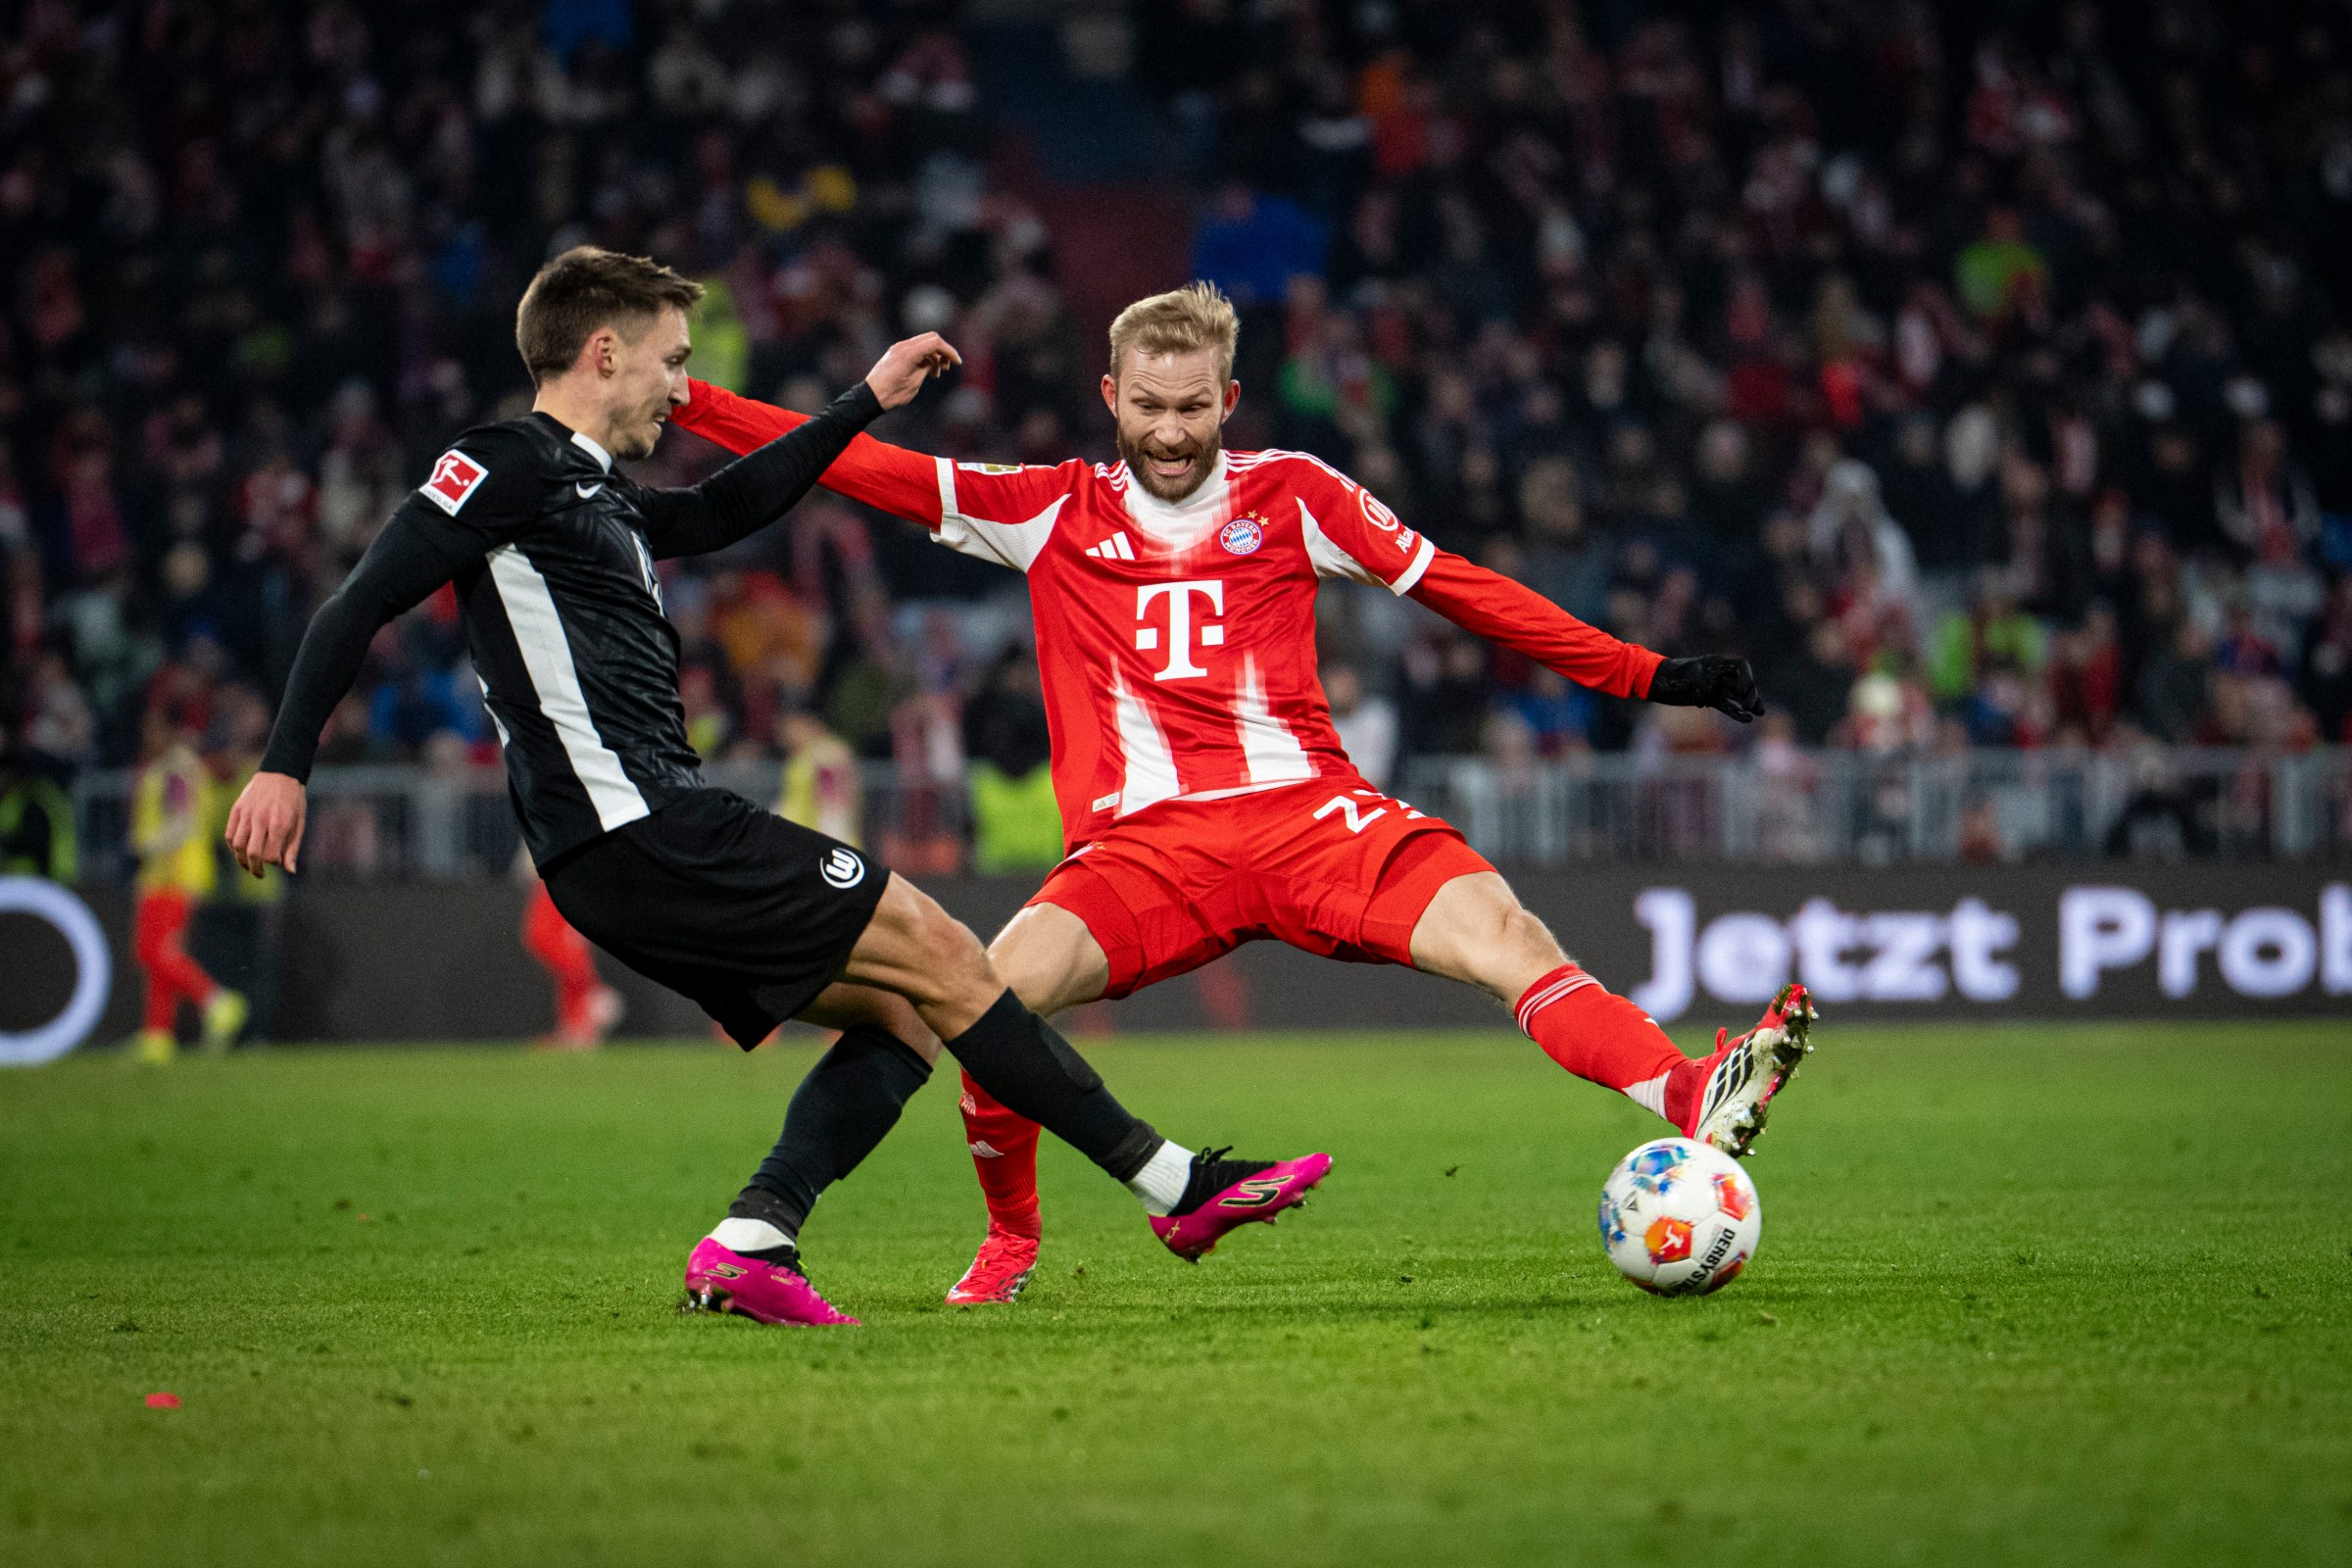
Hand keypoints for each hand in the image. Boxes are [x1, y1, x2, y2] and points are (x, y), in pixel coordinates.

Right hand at [224, 770, 308, 875]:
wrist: (281, 773)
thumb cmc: (293, 801)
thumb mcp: (300, 823)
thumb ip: (293, 848)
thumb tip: (290, 871)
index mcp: (279, 824)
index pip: (270, 856)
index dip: (273, 863)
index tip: (277, 862)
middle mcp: (261, 820)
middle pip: (252, 853)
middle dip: (255, 869)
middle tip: (259, 874)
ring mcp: (246, 814)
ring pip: (237, 846)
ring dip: (241, 860)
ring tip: (248, 866)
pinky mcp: (236, 810)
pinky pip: (229, 834)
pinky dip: (232, 847)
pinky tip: (239, 852)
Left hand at [864, 332, 961, 409]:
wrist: (870, 397)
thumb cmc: (892, 394)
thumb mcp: (914, 383)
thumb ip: (926, 367)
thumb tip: (934, 361)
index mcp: (909, 353)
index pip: (935, 343)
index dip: (950, 351)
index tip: (957, 363)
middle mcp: (903, 346)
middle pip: (931, 338)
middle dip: (943, 351)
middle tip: (947, 367)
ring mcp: (898, 348)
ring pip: (924, 343)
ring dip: (934, 355)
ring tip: (937, 374)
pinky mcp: (896, 353)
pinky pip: (915, 349)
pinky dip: (925, 357)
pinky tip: (927, 372)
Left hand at [1647, 655, 1763, 721]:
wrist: (1655, 682)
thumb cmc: (1669, 677)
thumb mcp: (1685, 678)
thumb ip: (1698, 685)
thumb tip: (1707, 697)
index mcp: (1715, 663)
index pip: (1741, 666)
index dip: (1747, 677)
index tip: (1742, 690)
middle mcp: (1718, 674)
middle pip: (1742, 681)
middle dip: (1750, 693)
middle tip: (1750, 706)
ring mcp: (1714, 686)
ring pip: (1737, 695)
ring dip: (1749, 703)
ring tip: (1759, 712)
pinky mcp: (1709, 698)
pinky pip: (1726, 705)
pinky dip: (1736, 712)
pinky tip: (1747, 719)